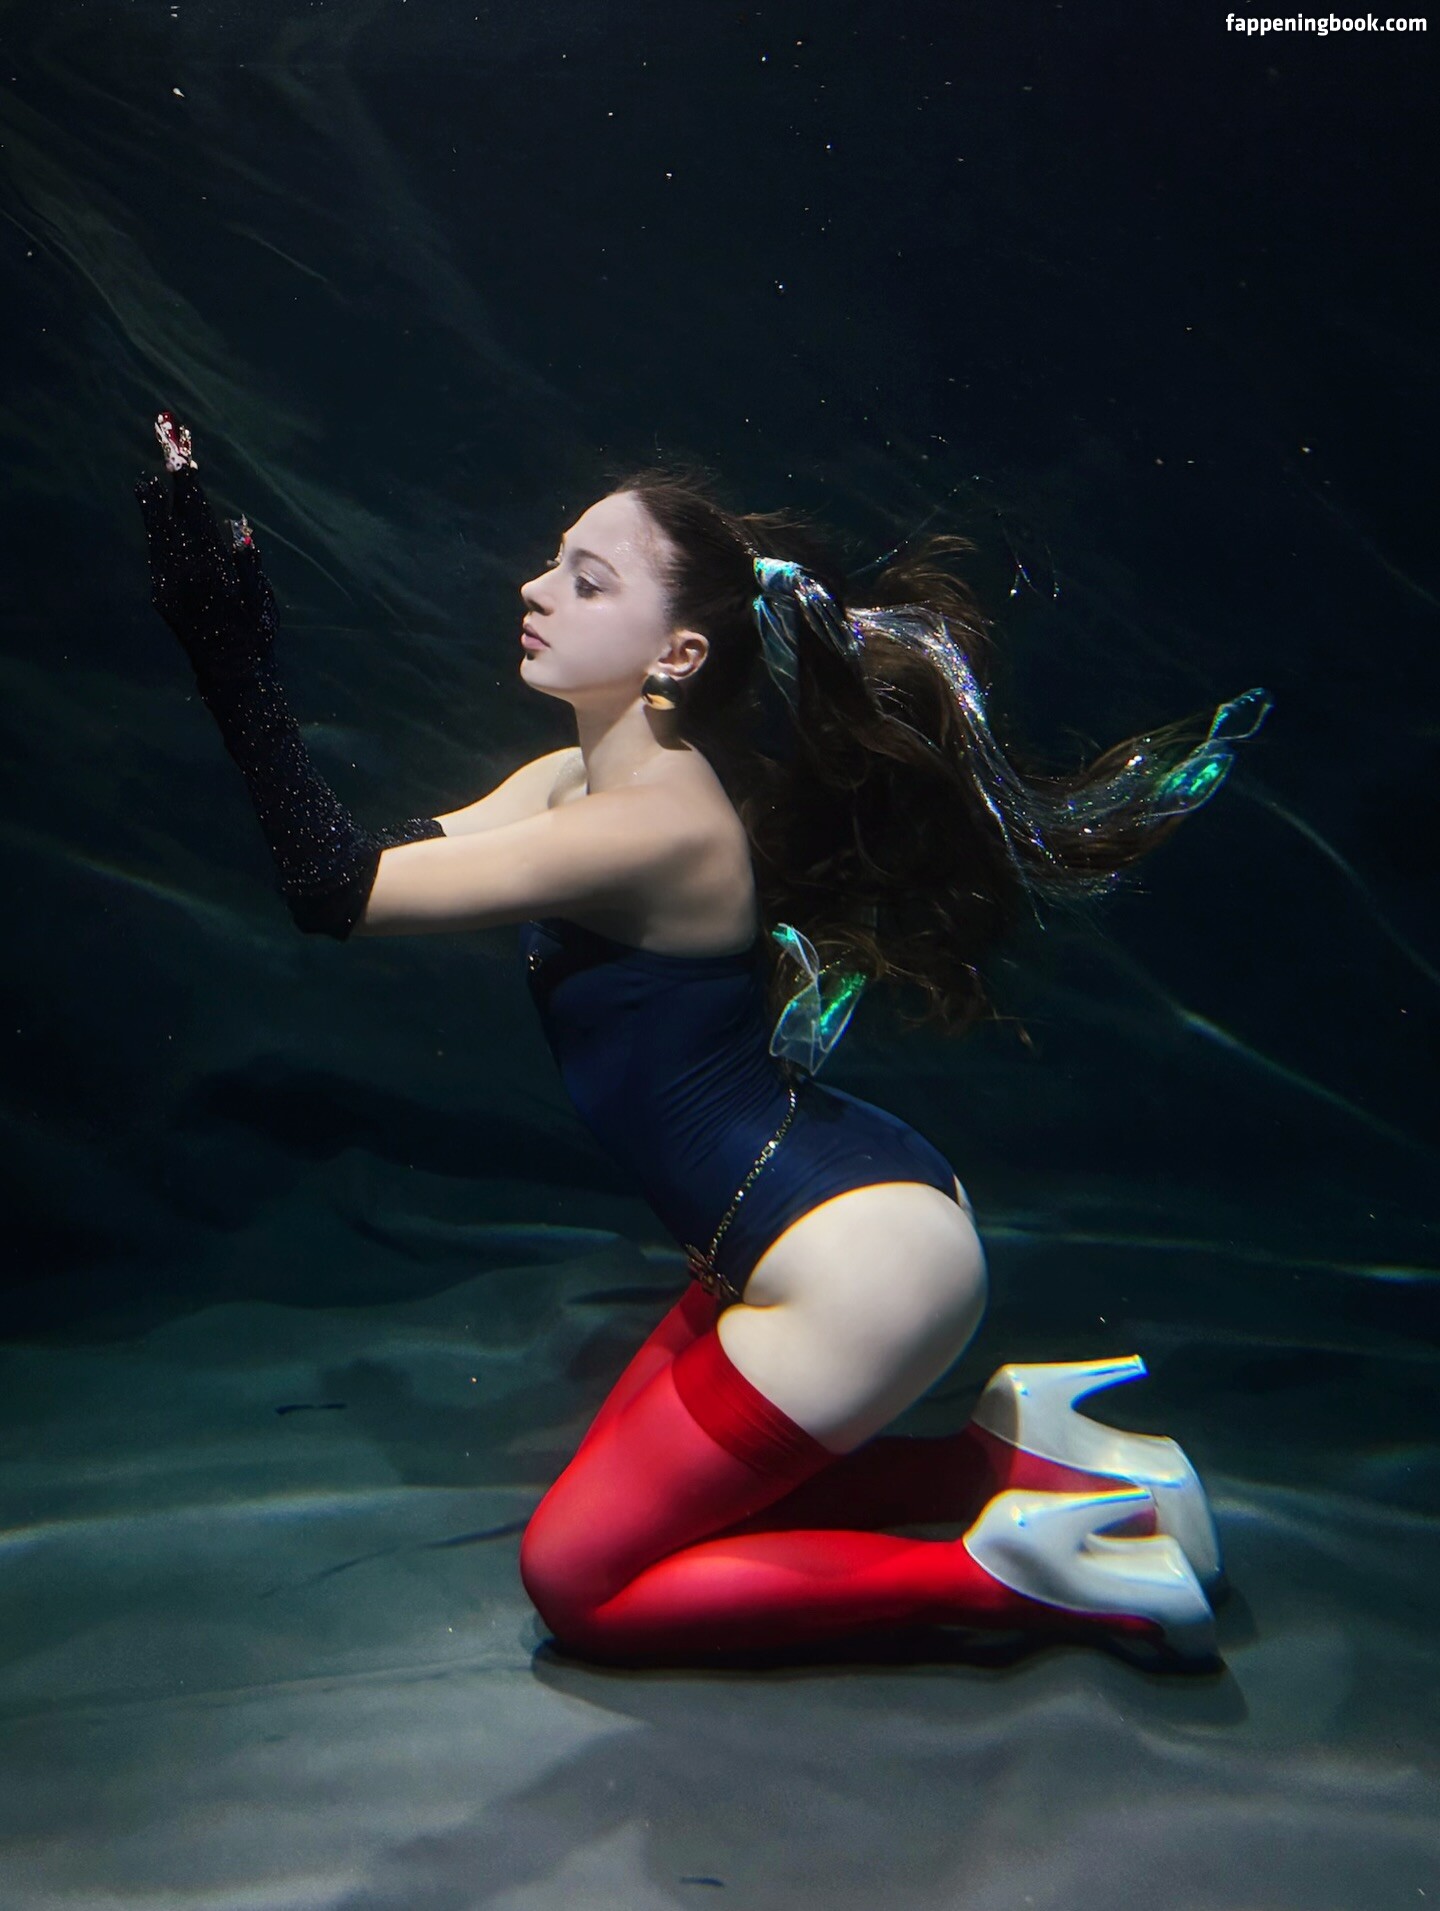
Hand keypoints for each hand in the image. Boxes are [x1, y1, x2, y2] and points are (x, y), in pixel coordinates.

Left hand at [135, 426, 277, 677]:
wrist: (230, 675)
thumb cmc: (255, 638)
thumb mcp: (262, 602)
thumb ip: (249, 565)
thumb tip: (239, 528)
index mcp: (211, 571)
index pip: (197, 517)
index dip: (188, 486)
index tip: (183, 458)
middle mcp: (183, 575)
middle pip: (172, 520)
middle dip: (170, 488)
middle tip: (165, 456)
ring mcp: (167, 586)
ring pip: (157, 537)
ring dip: (152, 509)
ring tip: (145, 483)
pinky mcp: (161, 596)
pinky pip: (156, 556)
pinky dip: (153, 533)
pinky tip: (154, 521)